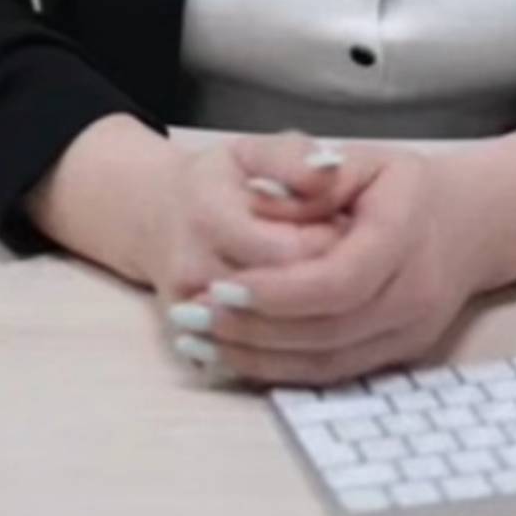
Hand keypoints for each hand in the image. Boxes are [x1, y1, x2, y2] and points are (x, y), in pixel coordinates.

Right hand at [146, 131, 379, 377]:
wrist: (161, 218)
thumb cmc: (221, 181)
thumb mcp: (255, 150)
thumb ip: (294, 158)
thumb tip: (328, 170)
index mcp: (209, 215)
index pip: (295, 250)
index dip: (336, 241)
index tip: (353, 223)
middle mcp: (194, 271)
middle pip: (290, 299)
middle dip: (331, 280)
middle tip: (354, 256)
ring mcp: (192, 316)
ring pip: (279, 339)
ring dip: (319, 316)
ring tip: (335, 284)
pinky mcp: (197, 347)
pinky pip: (261, 365)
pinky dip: (297, 347)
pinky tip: (316, 319)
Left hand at [169, 141, 485, 388]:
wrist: (470, 224)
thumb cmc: (402, 185)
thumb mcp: (361, 158)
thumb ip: (309, 174)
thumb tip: (259, 199)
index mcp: (405, 235)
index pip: (339, 280)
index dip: (279, 291)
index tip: (226, 283)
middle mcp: (415, 295)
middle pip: (329, 330)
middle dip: (260, 328)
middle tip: (202, 314)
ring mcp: (411, 334)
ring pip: (330, 363)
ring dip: (264, 357)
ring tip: (209, 337)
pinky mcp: (398, 357)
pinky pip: (336, 374)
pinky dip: (285, 370)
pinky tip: (242, 354)